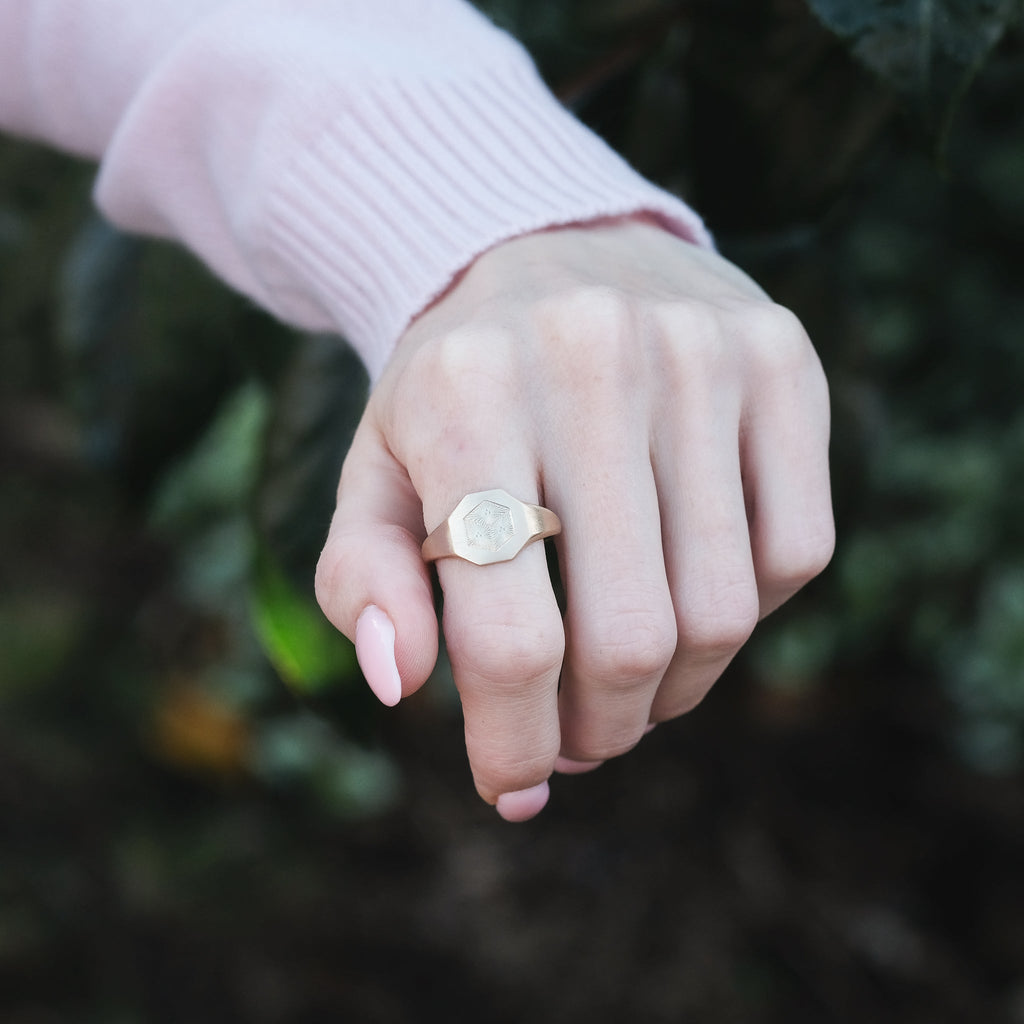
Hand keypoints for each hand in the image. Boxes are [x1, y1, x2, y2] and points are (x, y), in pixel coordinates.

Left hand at [315, 216, 833, 819]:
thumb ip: (360, 579)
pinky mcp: (782, 358)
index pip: (508, 635)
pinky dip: (748, 610)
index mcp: (465, 396)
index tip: (511, 783)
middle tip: (577, 737)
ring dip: (673, 688)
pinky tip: (688, 590)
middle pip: (630, 638)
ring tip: (626, 682)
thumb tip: (401, 685)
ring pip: (723, 612)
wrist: (548, 249)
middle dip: (600, 728)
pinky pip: (797, 551)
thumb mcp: (377, 473)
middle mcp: (591, 359)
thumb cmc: (456, 391)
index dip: (512, 742)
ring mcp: (702, 352)